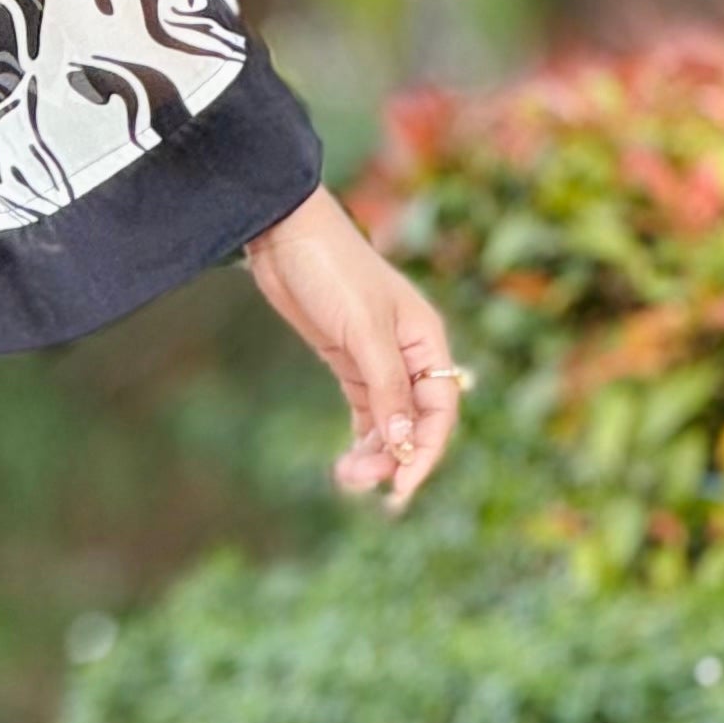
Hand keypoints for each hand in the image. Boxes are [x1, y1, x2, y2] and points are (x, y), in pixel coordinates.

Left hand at [243, 187, 464, 511]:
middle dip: (393, 457)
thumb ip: (385, 387)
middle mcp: (409, 354)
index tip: (401, 487)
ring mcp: (378, 360)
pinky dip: (361, 438)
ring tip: (344, 477)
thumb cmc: (332, 270)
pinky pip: (366, 412)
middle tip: (357, 484)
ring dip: (374, 453)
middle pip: (415, 422)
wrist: (283, 235)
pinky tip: (347, 460)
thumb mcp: (362, 330)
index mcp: (426, 341)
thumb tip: (403, 441)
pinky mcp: (349, 361)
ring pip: (389, 422)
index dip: (426, 451)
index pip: (440, 410)